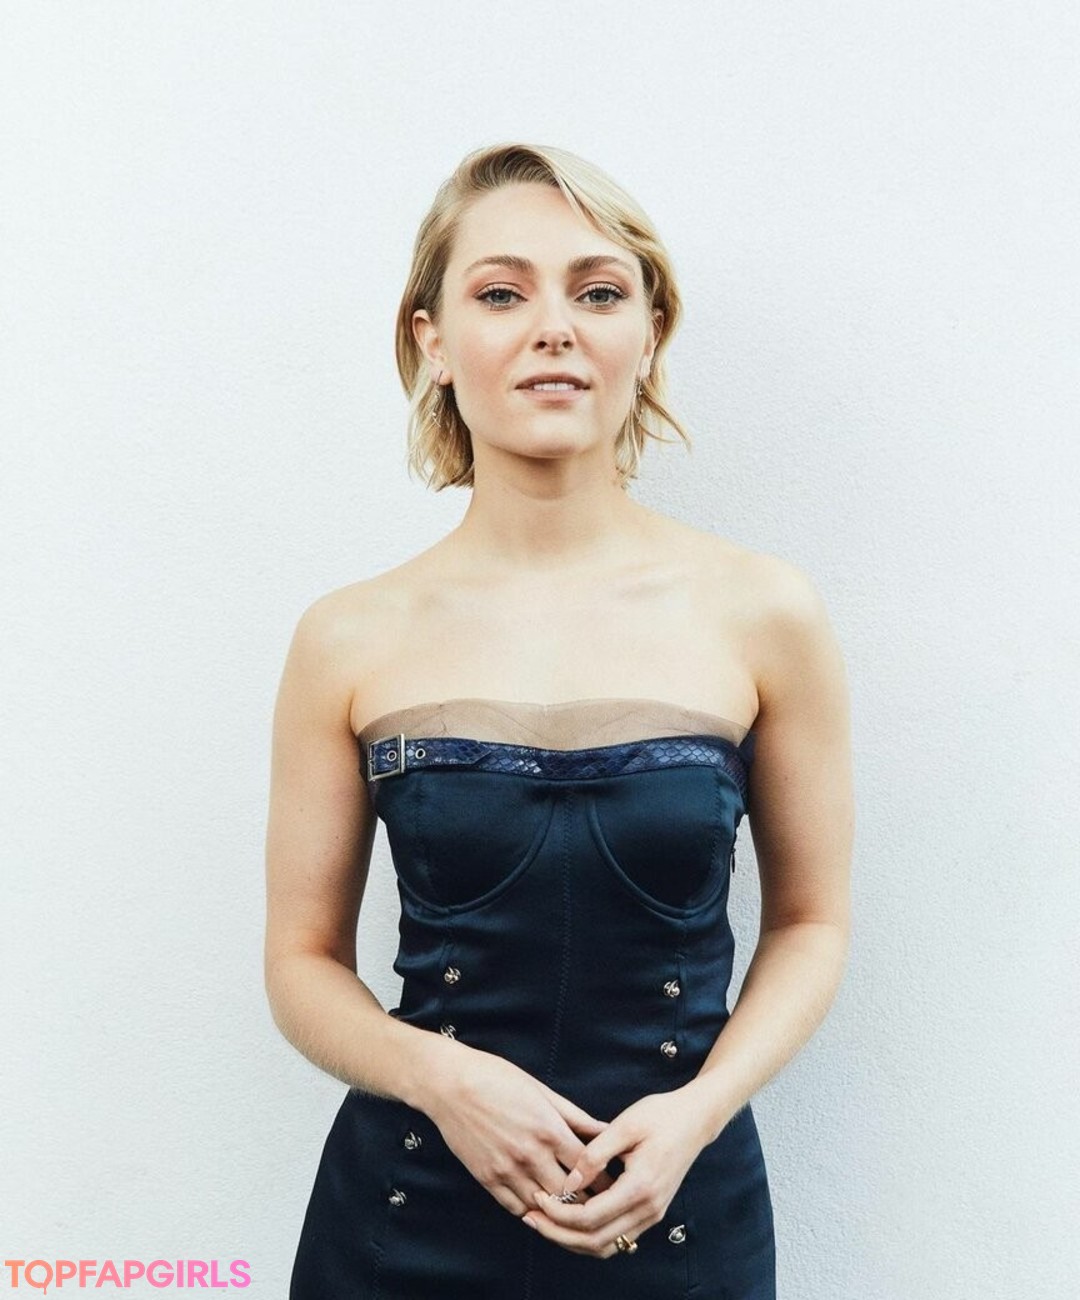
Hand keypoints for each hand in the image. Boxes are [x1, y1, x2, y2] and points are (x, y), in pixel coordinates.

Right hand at [423, 1044, 613, 1218]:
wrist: (450, 1085)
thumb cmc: (498, 1078)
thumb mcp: (541, 1090)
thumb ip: (575, 1116)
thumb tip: (605, 1129)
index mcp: (549, 1129)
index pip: (589, 1167)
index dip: (605, 1178)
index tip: (615, 1182)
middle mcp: (530, 1154)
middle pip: (571, 1194)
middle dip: (589, 1200)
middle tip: (602, 1203)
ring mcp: (507, 1171)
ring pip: (545, 1208)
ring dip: (561, 1210)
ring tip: (575, 1211)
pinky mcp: (487, 1180)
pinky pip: (517, 1209)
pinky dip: (533, 1212)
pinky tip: (543, 1207)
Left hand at [521, 1086, 713, 1258]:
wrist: (696, 1119)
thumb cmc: (661, 1115)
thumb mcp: (625, 1125)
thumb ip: (595, 1154)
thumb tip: (569, 1182)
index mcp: (641, 1187)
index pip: (591, 1217)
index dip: (559, 1213)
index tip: (537, 1197)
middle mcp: (648, 1209)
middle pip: (595, 1241)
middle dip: (558, 1234)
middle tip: (530, 1217)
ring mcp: (652, 1215)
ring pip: (606, 1246)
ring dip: (572, 1240)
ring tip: (545, 1222)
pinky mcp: (650, 1212)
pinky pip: (616, 1238)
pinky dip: (590, 1236)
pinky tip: (570, 1220)